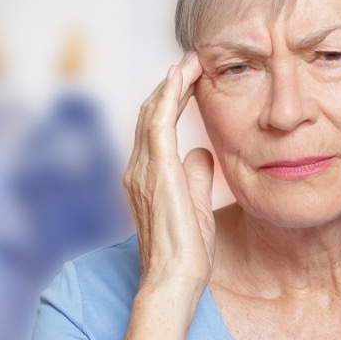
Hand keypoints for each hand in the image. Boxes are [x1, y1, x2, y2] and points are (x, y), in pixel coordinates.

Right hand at [123, 51, 215, 303]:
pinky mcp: (156, 171)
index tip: (190, 78)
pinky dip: (168, 95)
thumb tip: (202, 152)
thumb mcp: (196, 207)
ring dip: (171, 82)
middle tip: (191, 58)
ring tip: (190, 59)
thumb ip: (196, 177)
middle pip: (149, 114)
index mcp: (147, 177)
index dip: (171, 100)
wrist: (175, 281)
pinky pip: (158, 122)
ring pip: (151, 112)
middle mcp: (138, 169)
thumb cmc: (186, 254)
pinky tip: (181, 76)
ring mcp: (143, 169)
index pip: (156, 128)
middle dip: (169, 84)